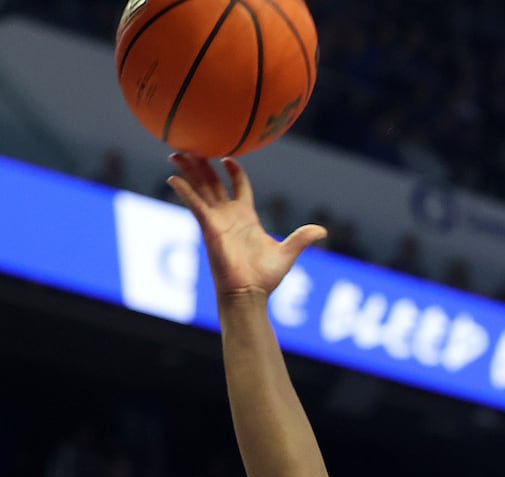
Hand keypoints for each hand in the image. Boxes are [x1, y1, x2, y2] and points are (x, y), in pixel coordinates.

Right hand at [167, 153, 324, 299]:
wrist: (250, 293)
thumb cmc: (265, 277)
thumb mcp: (288, 253)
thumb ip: (302, 238)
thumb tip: (323, 230)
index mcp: (246, 216)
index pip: (239, 185)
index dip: (233, 170)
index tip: (227, 158)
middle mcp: (229, 215)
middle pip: (213, 182)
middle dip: (203, 164)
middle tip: (192, 146)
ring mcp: (217, 220)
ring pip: (200, 188)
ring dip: (189, 170)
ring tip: (177, 151)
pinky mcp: (209, 228)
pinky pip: (195, 205)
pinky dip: (185, 191)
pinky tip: (173, 178)